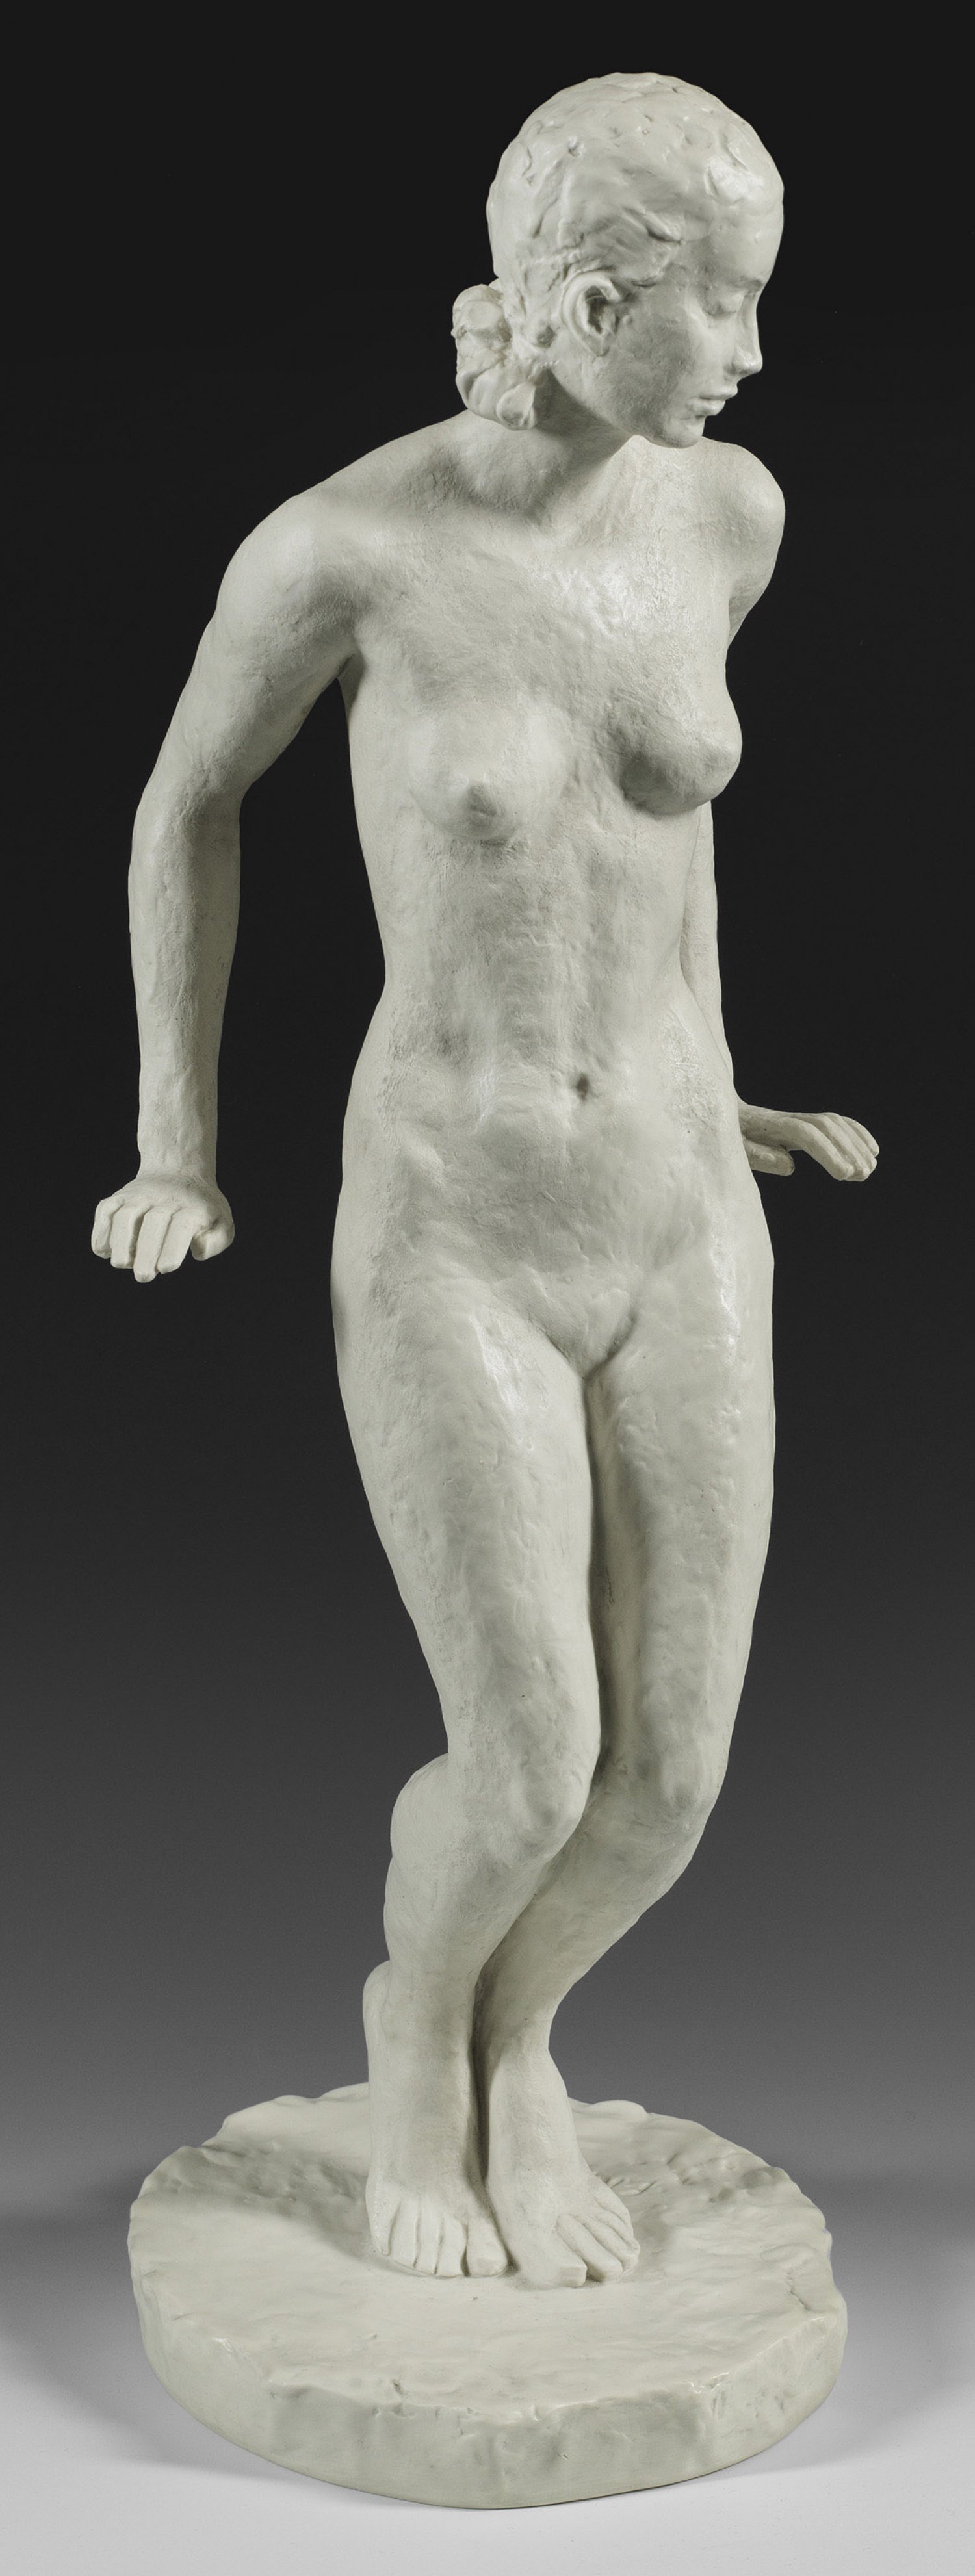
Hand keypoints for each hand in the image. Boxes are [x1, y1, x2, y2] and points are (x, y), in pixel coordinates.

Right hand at [91, 1173, 234, 1279]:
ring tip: (122, 1263)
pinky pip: (106, 1210)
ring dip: (121, 1241)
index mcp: (193, 1207)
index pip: (183, 1226)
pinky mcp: (120, 1196)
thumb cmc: (200, 1208)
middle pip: (153, 1223)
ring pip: (126, 1215)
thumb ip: (216, 1240)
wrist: (178, 1170)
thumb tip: (197, 1250)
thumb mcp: (221, 1221)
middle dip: (146, 1251)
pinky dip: (101, 1231)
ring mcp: (140, 1196)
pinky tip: (105, 1251)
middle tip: (143, 1276)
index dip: (172, 1247)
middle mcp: (165, 1198)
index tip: (166, 1268)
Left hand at [738, 1104, 878, 1180]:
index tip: (844, 1174)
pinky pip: (836, 1123)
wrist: (717, 1114)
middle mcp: (786, 1118)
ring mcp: (796, 1118)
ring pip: (834, 1123)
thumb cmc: (725, 1139)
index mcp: (766, 1126)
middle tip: (863, 1174)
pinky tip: (872, 1151)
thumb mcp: (732, 1150)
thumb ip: (758, 1156)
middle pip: (825, 1125)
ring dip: (856, 1144)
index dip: (827, 1152)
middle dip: (848, 1148)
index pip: (805, 1134)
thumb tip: (790, 1165)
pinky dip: (857, 1134)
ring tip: (870, 1169)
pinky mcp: (803, 1122)